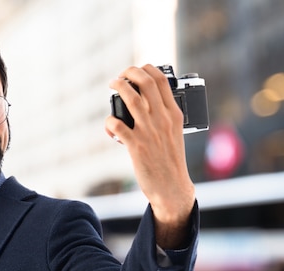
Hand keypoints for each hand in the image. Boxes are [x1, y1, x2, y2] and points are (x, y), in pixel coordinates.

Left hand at [105, 64, 194, 247]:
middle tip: (121, 75)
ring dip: (119, 87)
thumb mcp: (174, 134)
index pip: (162, 81)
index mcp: (174, 115)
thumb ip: (164, 117)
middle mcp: (162, 120)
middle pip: (146, 83)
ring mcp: (149, 132)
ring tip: (112, 85)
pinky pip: (118, 125)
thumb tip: (146, 103)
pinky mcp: (136, 146)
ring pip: (132, 99)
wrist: (172, 187)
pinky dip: (110, 121)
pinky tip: (110, 124)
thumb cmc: (171, 161)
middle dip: (130, 72)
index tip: (137, 71)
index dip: (147, 69)